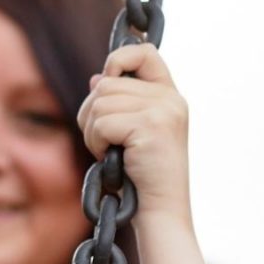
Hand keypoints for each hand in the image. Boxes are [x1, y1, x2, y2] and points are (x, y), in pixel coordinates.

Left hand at [79, 42, 191, 229]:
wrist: (161, 211)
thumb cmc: (142, 177)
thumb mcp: (133, 133)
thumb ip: (121, 102)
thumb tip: (98, 77)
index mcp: (171, 96)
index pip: (144, 52)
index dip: (119, 59)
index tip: (107, 82)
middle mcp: (171, 99)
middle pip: (107, 83)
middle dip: (92, 112)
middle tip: (104, 142)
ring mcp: (163, 111)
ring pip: (99, 102)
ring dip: (92, 132)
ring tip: (110, 153)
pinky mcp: (151, 127)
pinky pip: (101, 123)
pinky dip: (95, 144)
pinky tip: (110, 160)